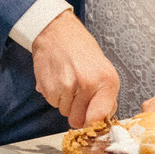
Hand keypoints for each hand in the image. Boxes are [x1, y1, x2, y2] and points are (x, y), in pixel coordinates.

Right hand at [31, 10, 118, 127]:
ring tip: (68, 81)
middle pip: (78, 121)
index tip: (91, 118)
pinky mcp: (48, 87)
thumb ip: (106, 96)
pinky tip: (58, 78)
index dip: (93, 122)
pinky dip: (54, 95)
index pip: (98, 119)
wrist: (57, 31)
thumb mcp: (104, 68)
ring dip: (65, 102)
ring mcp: (66, 86)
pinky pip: (52, 103)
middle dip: (77, 111)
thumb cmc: (81, 48)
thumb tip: (103, 119)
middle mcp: (86, 84)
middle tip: (77, 94)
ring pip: (64, 112)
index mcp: (106, 80)